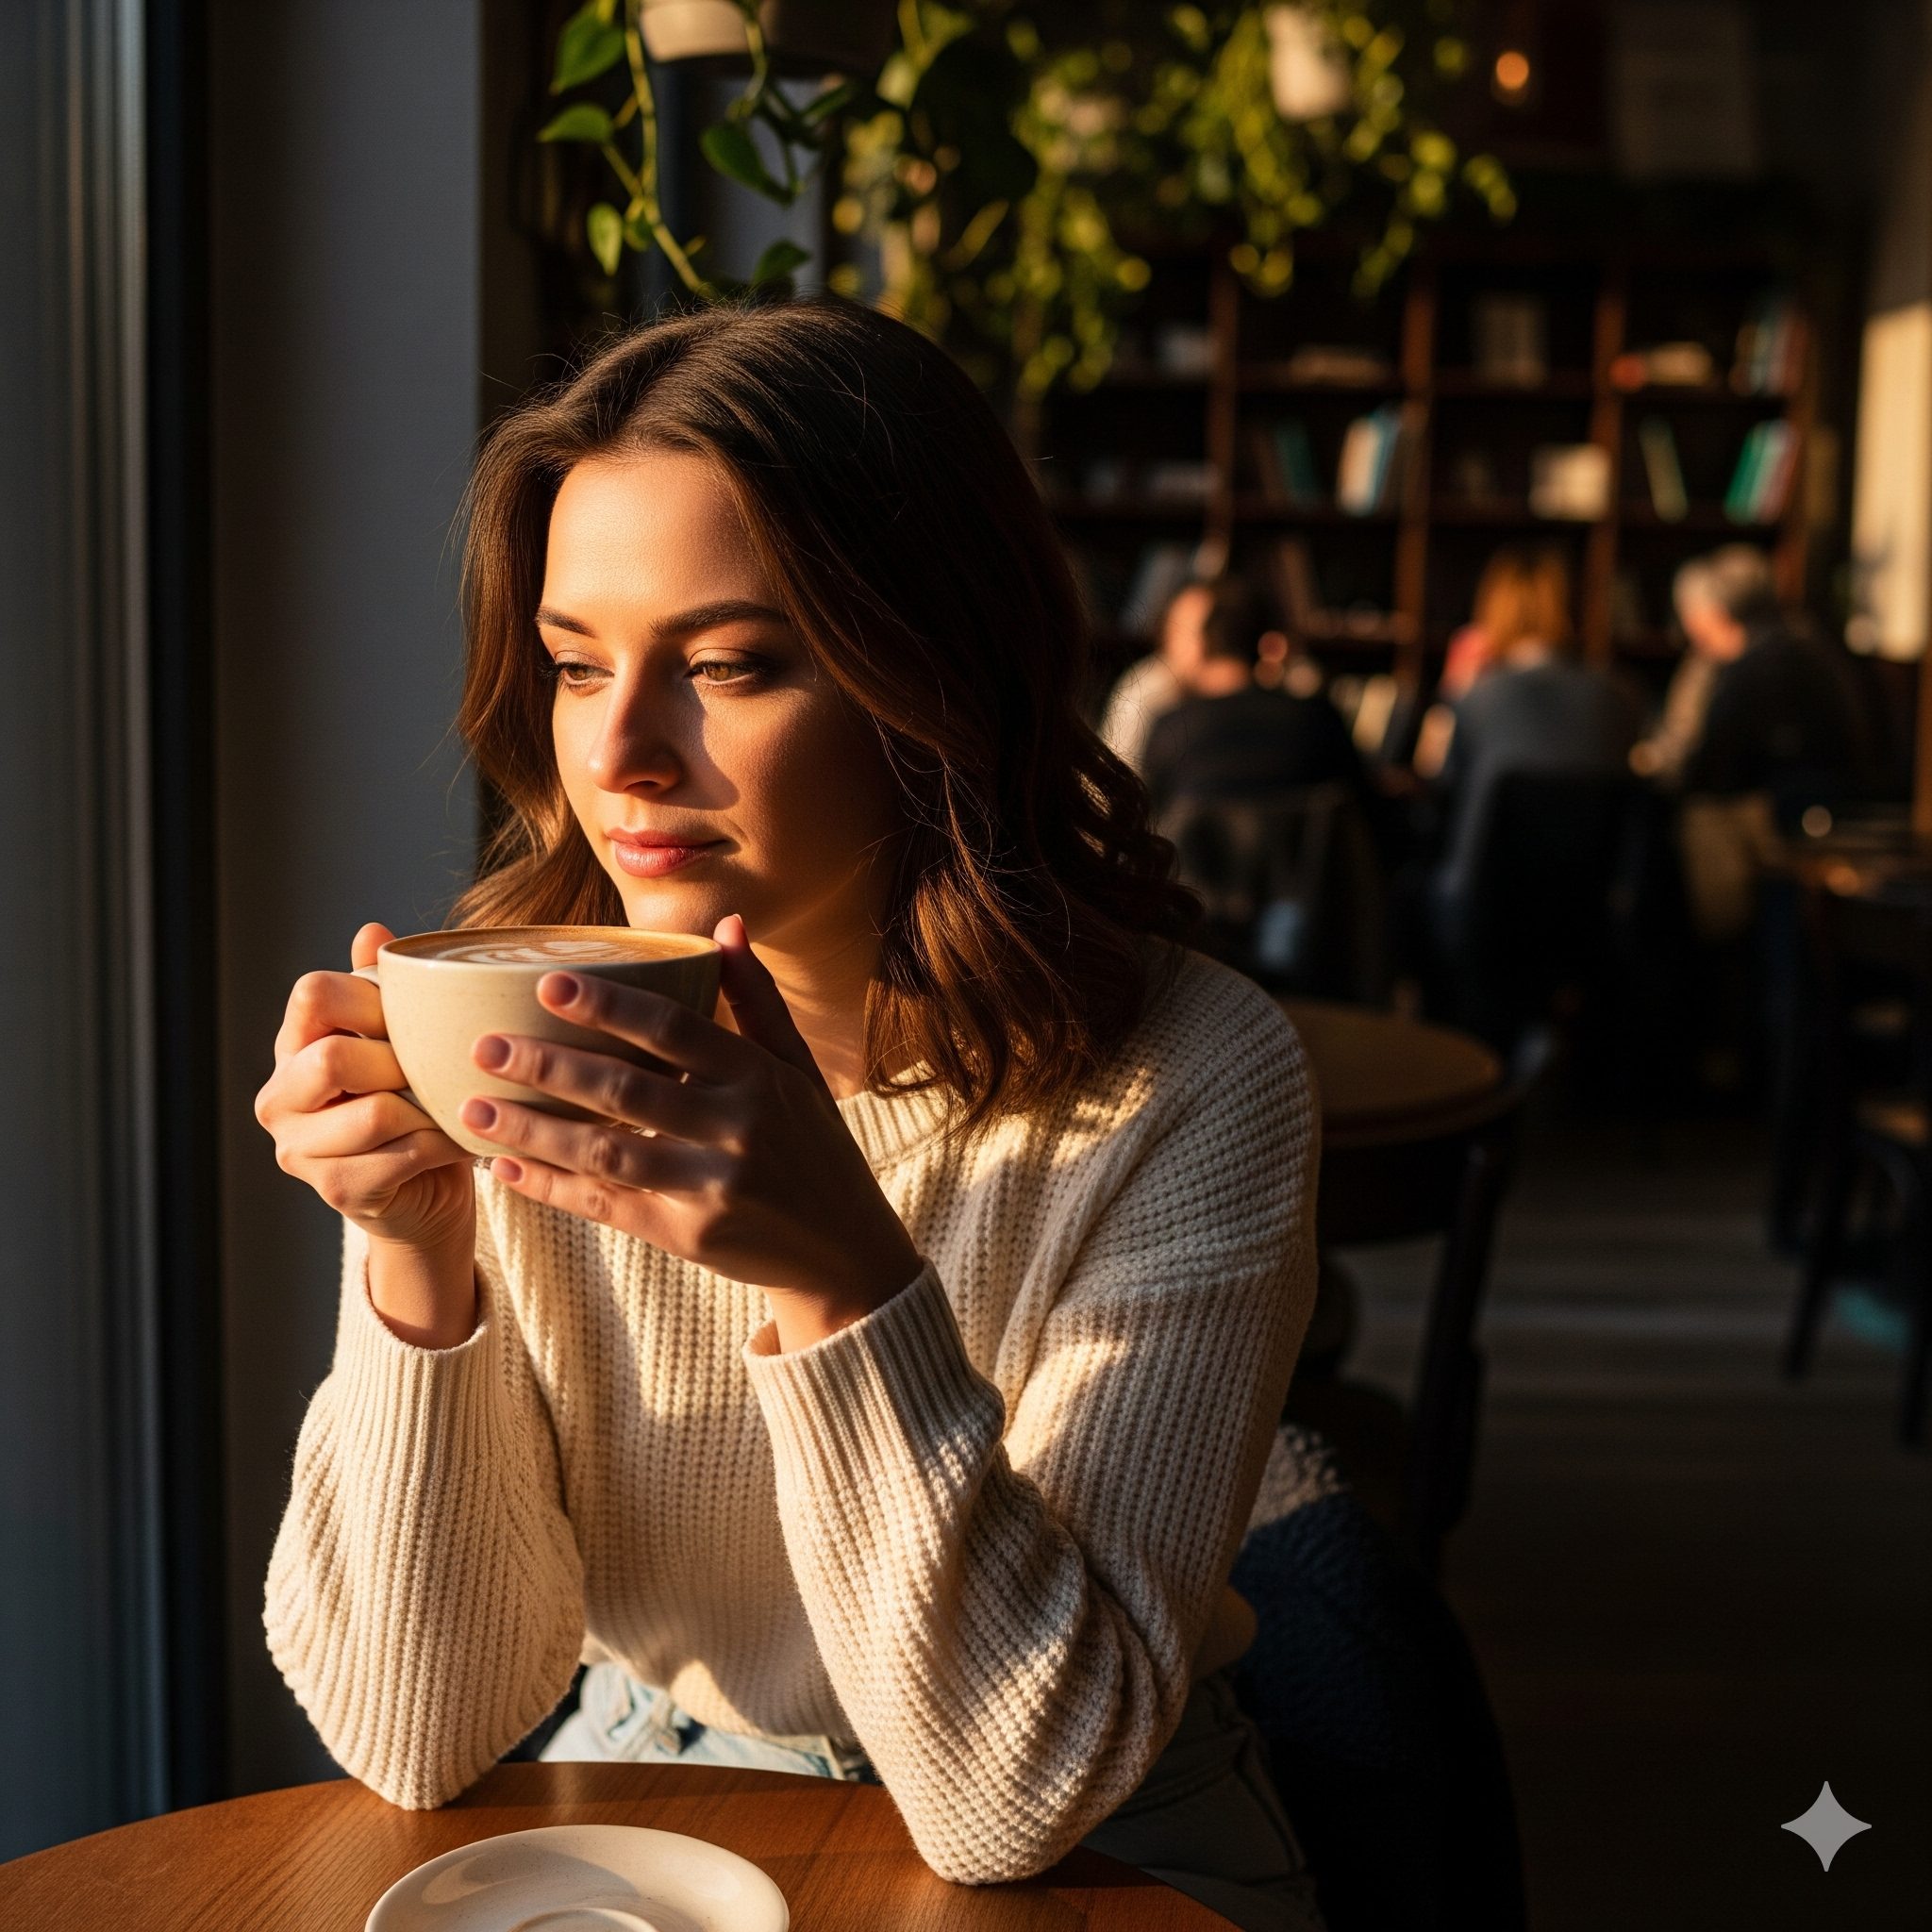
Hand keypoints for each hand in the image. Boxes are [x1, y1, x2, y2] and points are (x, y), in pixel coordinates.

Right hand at [255, 923, 477, 1336]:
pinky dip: (442, 1145)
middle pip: (333, 1057)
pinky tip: (461, 1139)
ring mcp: (300, 1150)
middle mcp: (280, 1098)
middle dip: (399, 1061)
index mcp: (293, 1046)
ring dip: (428, 1109)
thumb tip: (372, 931)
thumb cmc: (416, 1102)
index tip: (413, 1015)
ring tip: (455, 1105)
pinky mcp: (336, 1191)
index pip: (313, 994)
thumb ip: (384, 988)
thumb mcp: (402, 1039)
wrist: (427, 1190)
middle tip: (436, 1070)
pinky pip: (400, 1157)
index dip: (371, 998)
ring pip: (373, 1114)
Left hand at [458, 915, 922, 1344]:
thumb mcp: (798, 1068)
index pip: (676, 1031)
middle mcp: (737, 1129)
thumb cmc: (812, 1145)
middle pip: (629, 1092)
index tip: (548, 985)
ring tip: (471, 1107)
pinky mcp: (690, 1235)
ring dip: (534, 1132)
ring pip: (608, 1154)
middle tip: (484, 1045)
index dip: (611, 1006)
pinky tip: (504, 1170)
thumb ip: (756, 999)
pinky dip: (553, 1188)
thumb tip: (726, 924)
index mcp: (759, 1076)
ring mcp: (712, 1187)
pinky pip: (608, 1207)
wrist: (843, 1250)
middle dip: (551, 1067)